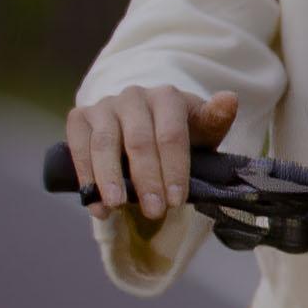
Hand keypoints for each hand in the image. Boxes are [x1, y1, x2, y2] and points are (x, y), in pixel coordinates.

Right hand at [66, 86, 239, 224]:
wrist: (143, 120)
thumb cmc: (179, 130)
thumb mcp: (203, 127)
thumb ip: (217, 119)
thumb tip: (230, 99)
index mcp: (167, 97)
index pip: (171, 135)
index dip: (174, 169)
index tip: (177, 201)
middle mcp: (134, 96)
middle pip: (139, 141)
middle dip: (147, 180)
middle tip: (153, 212)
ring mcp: (104, 105)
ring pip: (104, 143)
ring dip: (109, 178)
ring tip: (116, 206)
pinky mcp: (80, 117)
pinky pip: (78, 147)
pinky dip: (85, 177)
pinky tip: (96, 205)